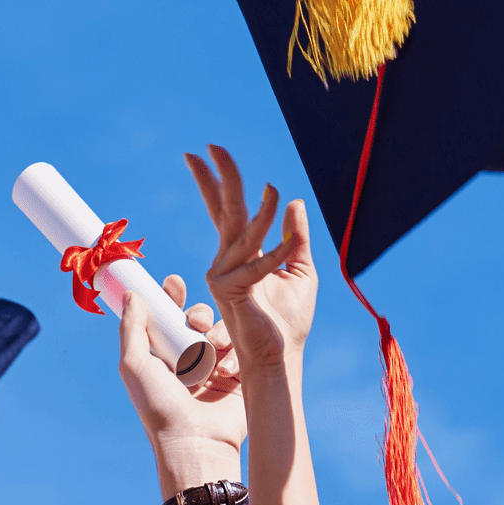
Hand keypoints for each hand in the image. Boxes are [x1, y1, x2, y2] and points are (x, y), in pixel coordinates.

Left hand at [118, 277, 243, 465]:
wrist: (196, 442)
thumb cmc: (158, 406)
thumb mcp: (135, 364)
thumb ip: (132, 328)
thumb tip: (131, 294)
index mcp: (162, 356)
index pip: (167, 318)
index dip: (170, 298)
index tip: (173, 283)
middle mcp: (188, 359)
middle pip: (197, 318)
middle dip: (198, 312)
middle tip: (195, 321)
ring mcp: (214, 367)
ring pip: (220, 329)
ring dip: (216, 331)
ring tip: (213, 346)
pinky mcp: (238, 376)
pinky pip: (241, 348)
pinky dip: (233, 351)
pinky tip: (226, 366)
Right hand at [184, 146, 316, 374]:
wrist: (280, 357)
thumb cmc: (288, 320)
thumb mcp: (300, 270)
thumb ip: (295, 237)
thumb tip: (294, 203)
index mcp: (239, 253)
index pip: (224, 210)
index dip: (214, 182)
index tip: (203, 154)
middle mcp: (226, 260)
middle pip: (222, 210)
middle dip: (218, 178)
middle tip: (208, 147)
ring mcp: (224, 274)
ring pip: (243, 232)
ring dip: (261, 210)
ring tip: (272, 188)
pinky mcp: (231, 291)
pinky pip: (258, 264)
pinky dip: (278, 251)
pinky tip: (291, 237)